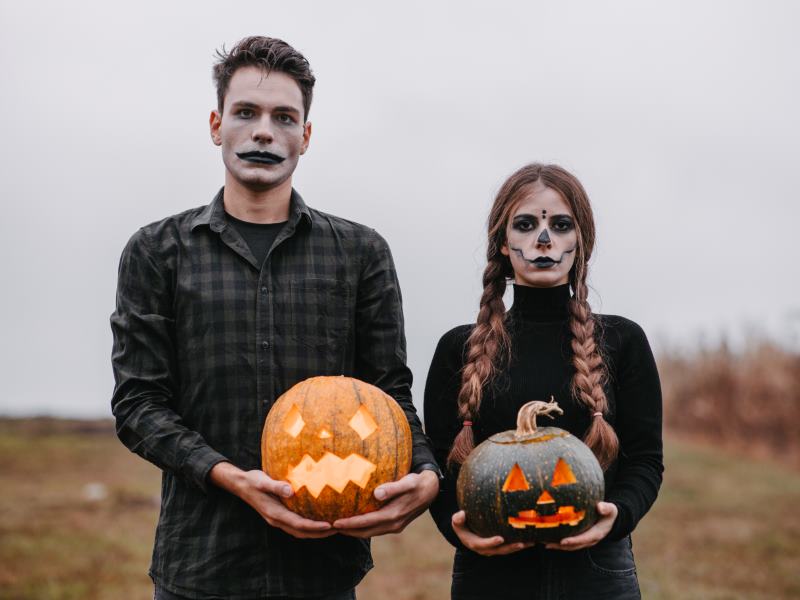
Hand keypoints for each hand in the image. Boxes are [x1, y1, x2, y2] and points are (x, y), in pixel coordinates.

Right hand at [209, 462, 333, 538]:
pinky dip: (308, 527)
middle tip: (338, 529)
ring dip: (315, 532)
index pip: (298, 524)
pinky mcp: (278, 516)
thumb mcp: (263, 481)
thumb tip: (290, 491)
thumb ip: (276, 486)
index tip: (329, 525)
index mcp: (275, 513)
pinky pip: (295, 525)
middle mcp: (276, 520)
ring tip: (332, 528)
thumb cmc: (254, 480)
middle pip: (301, 532)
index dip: (314, 526)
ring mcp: (277, 519)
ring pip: (299, 531)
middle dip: (319, 533)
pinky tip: (317, 520)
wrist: (241, 484)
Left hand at [332, 470, 439, 536]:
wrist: (432, 488)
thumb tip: (376, 494)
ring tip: (339, 526)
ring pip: (370, 532)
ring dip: (354, 531)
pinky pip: (375, 529)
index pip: (367, 522)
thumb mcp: (408, 482)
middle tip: (330, 526)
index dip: (350, 524)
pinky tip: (356, 521)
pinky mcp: (396, 523)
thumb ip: (393, 488)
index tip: (335, 522)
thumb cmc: (418, 482)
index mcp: (394, 515)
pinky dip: (363, 528)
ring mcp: (395, 525)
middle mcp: (394, 524)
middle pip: (366, 532)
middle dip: (348, 531)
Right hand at [451, 511, 533, 555]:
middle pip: (499, 550)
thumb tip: (461, 514)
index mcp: (474, 543)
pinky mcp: (500, 546)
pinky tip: (531, 539)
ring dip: (519, 546)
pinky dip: (520, 543)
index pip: (483, 544)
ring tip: (530, 542)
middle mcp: (485, 549)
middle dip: (510, 547)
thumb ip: (457, 519)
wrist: (466, 531)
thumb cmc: (462, 524)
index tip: (500, 538)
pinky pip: (510, 546)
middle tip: (521, 543)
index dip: (491, 542)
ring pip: (507, 549)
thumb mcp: (456, 521)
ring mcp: (493, 548)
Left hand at [545, 501, 617, 550]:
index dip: (573, 541)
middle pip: (575, 546)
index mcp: (597, 534)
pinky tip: (549, 539)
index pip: (584, 539)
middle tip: (548, 544)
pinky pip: (570, 542)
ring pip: (571, 546)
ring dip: (558, 546)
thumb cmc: (609, 512)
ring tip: (545, 544)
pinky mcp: (581, 538)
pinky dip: (559, 543)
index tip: (563, 541)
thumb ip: (606, 508)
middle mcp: (590, 540)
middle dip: (561, 546)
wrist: (611, 519)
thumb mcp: (610, 509)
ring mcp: (585, 540)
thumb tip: (599, 507)